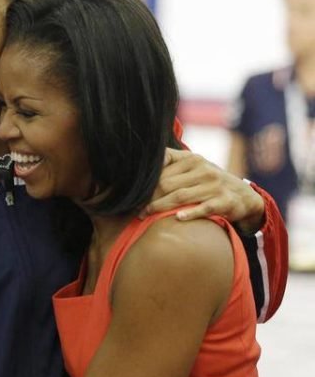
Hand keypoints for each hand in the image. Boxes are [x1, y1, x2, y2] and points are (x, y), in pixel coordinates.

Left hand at [143, 148, 264, 231]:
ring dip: (160, 207)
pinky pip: (205, 208)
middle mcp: (203, 169)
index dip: (146, 181)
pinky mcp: (225, 201)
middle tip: (136, 208)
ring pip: (180, 196)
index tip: (133, 191)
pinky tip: (178, 218)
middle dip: (149, 197)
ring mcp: (214, 185)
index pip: (162, 167)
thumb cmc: (209, 181)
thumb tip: (140, 166)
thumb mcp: (194, 166)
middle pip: (167, 184)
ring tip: (145, 215)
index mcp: (192, 159)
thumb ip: (171, 162)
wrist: (243, 195)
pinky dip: (191, 213)